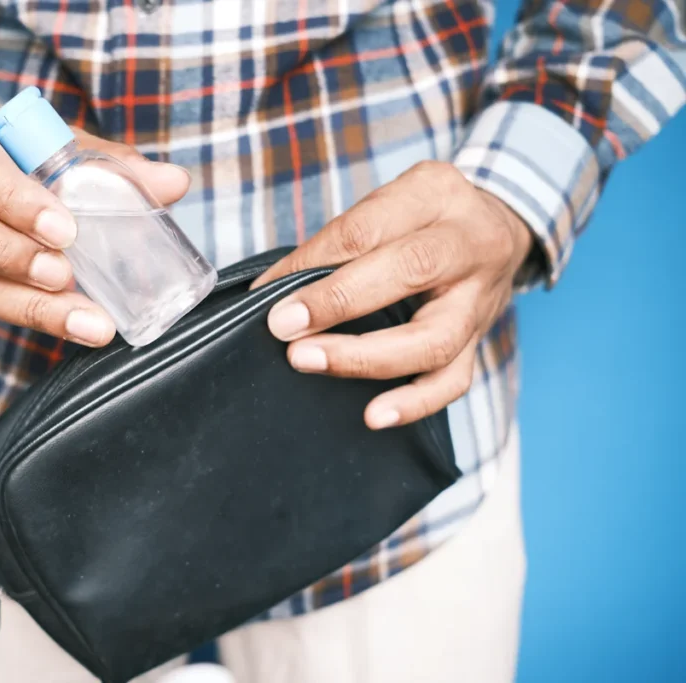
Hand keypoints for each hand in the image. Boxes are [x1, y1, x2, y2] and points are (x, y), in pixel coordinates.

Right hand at [0, 85, 189, 345]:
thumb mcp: (36, 137)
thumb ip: (99, 160)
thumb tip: (172, 184)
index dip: (6, 193)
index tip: (63, 228)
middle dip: (5, 253)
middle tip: (66, 277)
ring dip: (16, 302)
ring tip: (80, 318)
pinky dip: (13, 314)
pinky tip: (59, 323)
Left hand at [251, 161, 533, 429]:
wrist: (498, 229)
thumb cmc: (424, 218)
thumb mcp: (387, 202)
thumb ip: (337, 240)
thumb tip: (272, 290)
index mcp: (436, 194)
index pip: (367, 227)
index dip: (313, 261)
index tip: (268, 291)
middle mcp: (469, 243)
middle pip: (411, 270)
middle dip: (338, 301)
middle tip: (284, 326)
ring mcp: (480, 298)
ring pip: (434, 338)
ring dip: (366, 357)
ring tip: (310, 362)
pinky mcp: (479, 342)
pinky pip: (453, 380)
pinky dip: (413, 402)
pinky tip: (374, 416)